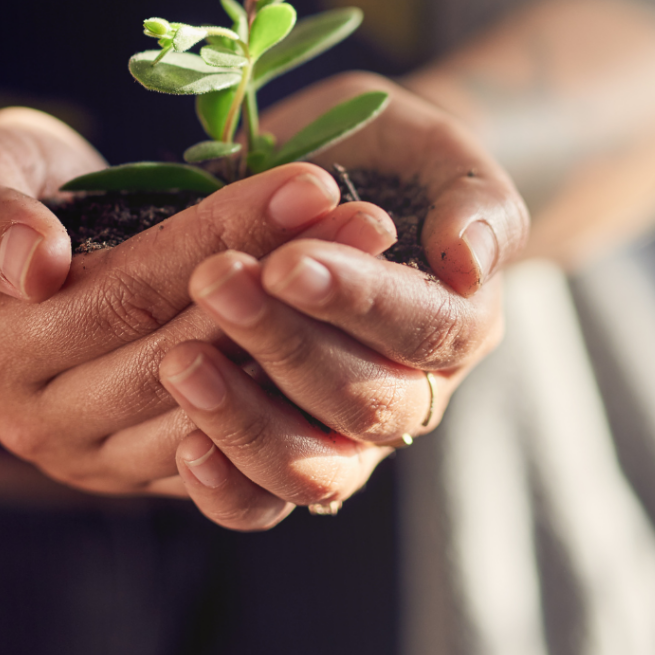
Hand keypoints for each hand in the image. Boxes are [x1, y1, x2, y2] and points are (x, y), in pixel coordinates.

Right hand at [0, 107, 367, 508]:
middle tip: (368, 223)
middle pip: (185, 347)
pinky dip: (283, 397)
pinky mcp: (135, 472)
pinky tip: (341, 342)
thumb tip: (36, 268)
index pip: (131, 286)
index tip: (311, 183)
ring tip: (372, 266)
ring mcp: (91, 456)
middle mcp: (40, 417)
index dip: (225, 233)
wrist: (2, 260)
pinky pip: (223, 453)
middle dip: (283, 281)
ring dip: (300, 335)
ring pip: (215, 401)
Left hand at [158, 72, 528, 527]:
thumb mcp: (435, 151)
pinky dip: (228, 487)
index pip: (426, 329)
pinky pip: (264, 503)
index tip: (286, 262)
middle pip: (365, 401)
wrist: (338, 183)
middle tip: (215, 282)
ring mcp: (349, 436)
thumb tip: (470, 261)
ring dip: (246, 418)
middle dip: (284, 344)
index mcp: (459, 321)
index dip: (358, 302)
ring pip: (314, 466)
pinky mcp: (286, 455)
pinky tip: (184, 444)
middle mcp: (411, 392)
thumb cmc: (386, 158)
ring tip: (181, 361)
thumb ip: (473, 199)